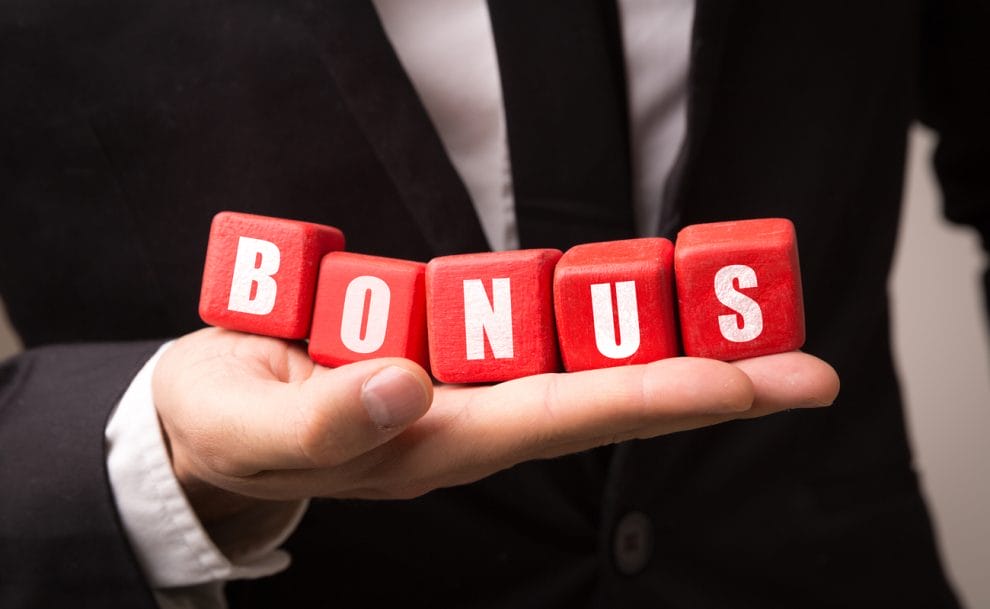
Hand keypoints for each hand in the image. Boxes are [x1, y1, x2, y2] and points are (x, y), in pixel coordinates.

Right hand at [153, 327, 838, 519]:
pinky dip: (607, 320)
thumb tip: (406, 383)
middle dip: (705, 387)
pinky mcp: (444, 351)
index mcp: (428, 445)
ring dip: (672, 347)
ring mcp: (461, 389)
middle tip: (805, 372)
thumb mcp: (251, 426)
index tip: (745, 383)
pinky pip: (537, 335)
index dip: (655, 397)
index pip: (561, 417)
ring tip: (762, 333)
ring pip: (582, 365)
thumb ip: (323, 416)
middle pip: (603, 399)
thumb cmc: (226, 429)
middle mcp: (465, 420)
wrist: (206, 426)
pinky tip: (655, 305)